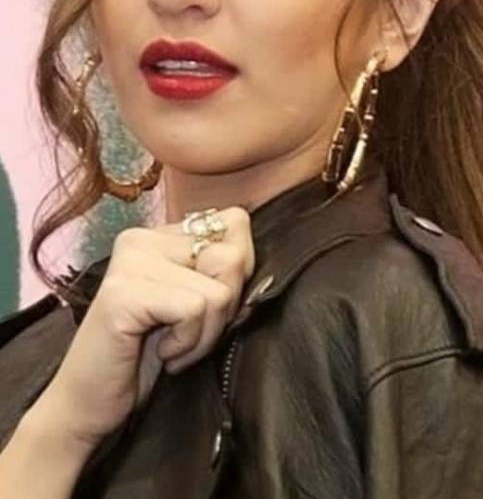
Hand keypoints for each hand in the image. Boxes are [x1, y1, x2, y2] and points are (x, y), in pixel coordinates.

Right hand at [34, 207, 254, 450]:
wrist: (89, 406)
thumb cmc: (148, 358)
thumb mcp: (196, 307)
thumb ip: (222, 273)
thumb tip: (248, 255)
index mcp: (160, 234)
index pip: (234, 222)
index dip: (238, 274)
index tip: (206, 309)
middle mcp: (142, 238)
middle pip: (231, 256)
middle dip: (224, 310)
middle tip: (187, 333)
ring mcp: (130, 262)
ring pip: (218, 290)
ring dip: (204, 334)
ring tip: (173, 346)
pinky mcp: (124, 294)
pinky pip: (194, 309)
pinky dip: (188, 343)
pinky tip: (163, 352)